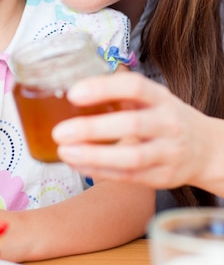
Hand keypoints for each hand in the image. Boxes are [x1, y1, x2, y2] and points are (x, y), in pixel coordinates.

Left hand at [52, 72, 221, 192]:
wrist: (205, 149)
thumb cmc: (165, 118)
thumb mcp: (151, 98)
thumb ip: (119, 94)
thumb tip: (71, 89)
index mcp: (160, 98)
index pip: (134, 86)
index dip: (103, 88)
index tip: (74, 93)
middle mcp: (168, 123)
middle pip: (132, 125)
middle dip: (92, 129)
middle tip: (60, 131)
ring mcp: (168, 152)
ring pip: (131, 158)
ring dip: (94, 156)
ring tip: (65, 152)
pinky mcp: (162, 177)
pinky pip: (128, 177)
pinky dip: (99, 171)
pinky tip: (77, 164)